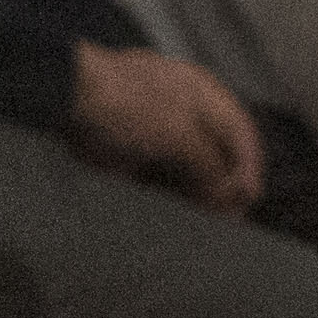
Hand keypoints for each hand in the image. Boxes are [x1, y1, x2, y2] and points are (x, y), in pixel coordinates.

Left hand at [69, 44, 264, 214]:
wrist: (68, 99)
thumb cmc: (129, 104)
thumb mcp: (181, 136)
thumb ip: (208, 166)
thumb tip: (227, 195)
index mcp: (204, 94)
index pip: (239, 132)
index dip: (249, 166)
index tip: (249, 199)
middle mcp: (184, 111)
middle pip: (215, 152)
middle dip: (224, 185)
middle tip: (228, 218)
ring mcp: (155, 131)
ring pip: (187, 167)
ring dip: (197, 194)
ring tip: (204, 223)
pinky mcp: (129, 151)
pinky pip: (158, 178)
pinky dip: (169, 196)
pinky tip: (172, 214)